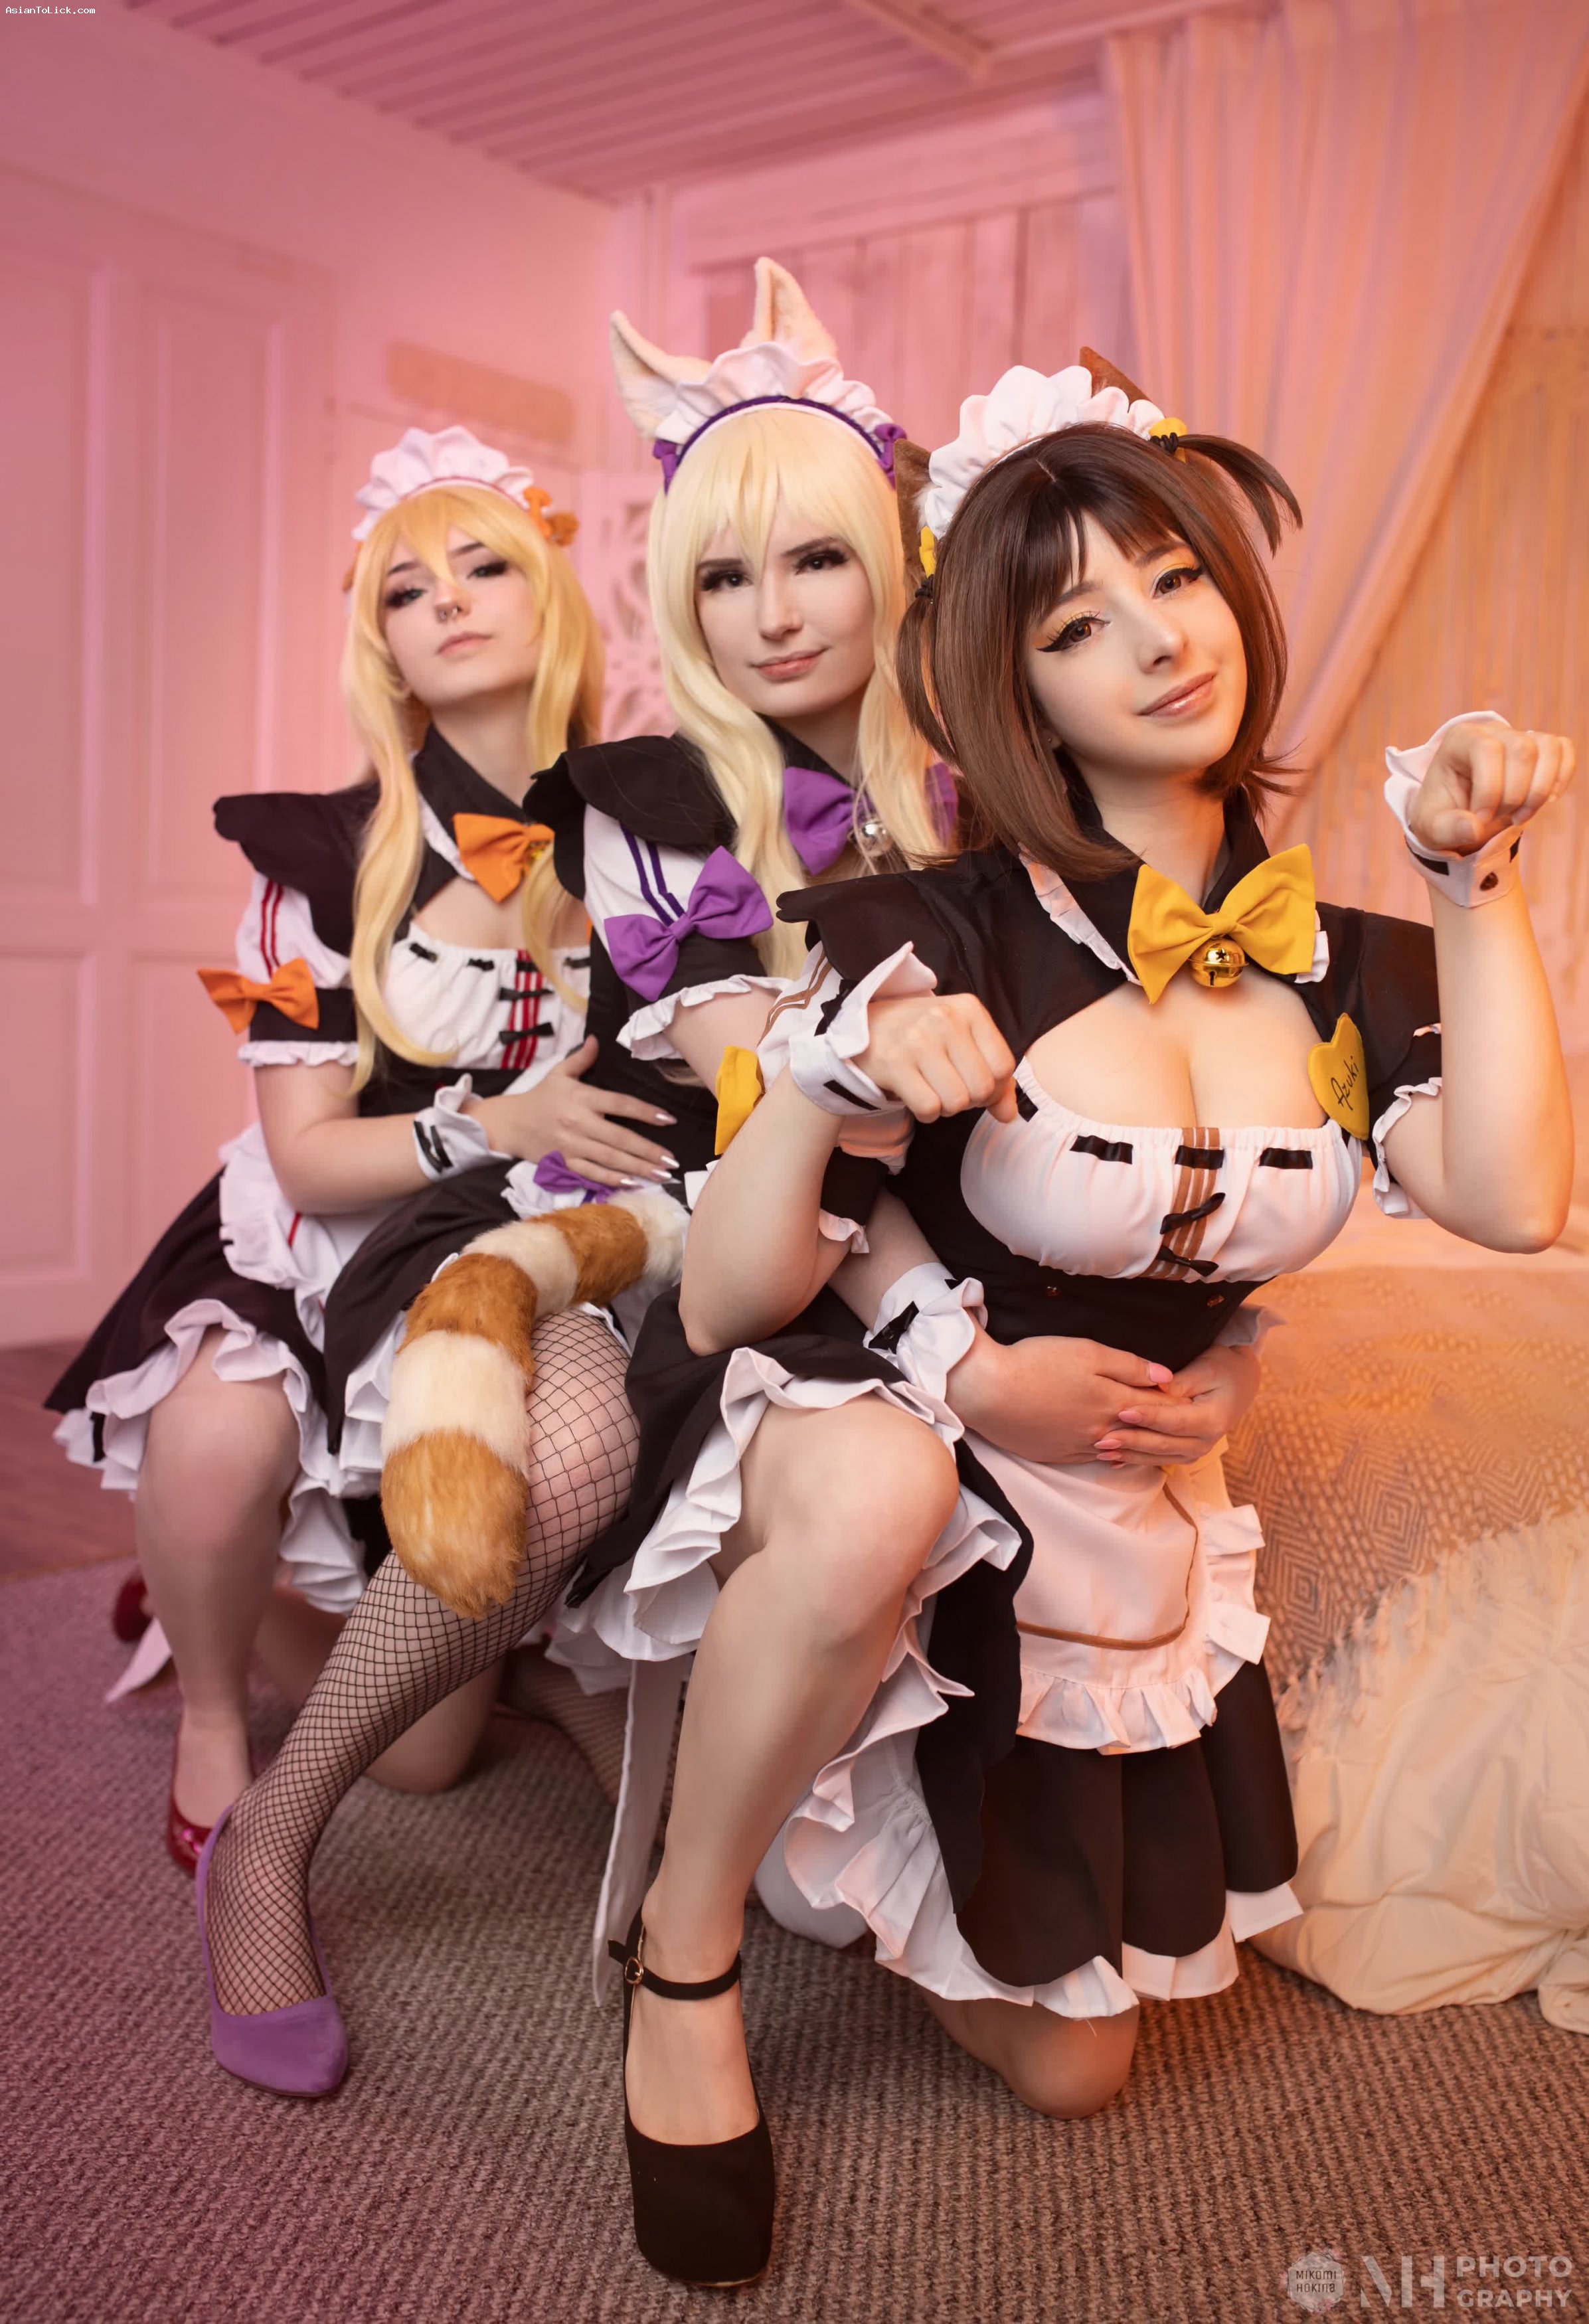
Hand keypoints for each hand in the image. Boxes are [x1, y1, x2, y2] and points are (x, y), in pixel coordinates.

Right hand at [468, 1038, 677, 1187]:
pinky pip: (592, 1173)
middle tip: (672, 1160)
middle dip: (648, 1150)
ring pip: (610, 1159)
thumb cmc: (540, 1097)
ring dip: (638, 1168)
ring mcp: (572, 1146)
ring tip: (662, 1174)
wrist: (510, 1123)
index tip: (668, 1119)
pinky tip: (634, 1183)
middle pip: (619, 1137)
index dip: (645, 1112)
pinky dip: (612, 1180)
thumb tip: (597, 1039)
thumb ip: (581, 1058)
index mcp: (581, 1098)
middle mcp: (578, 1123)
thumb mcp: (558, 1073)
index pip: (620, 1104)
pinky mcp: (565, 1163)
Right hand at [857, 993, 1017, 1122]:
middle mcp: (945, 1020)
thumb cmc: (923, 1034)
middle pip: (981, 1088)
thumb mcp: (963, 1040)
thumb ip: (994, 1076)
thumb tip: (1008, 1114)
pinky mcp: (895, 1063)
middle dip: (970, 1099)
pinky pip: (929, 1108)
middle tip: (952, 1088)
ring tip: (935, 1091)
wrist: (867, 1025)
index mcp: (969, 1009)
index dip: (995, 1087)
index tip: (975, 1083)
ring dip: (947, 1107)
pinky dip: (927, 1113)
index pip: (1004, 1066)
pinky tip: (918, 1096)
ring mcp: (919, 1041)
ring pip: (956, 1101)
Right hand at [948, 1329, 1174, 1462]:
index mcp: (1112, 1400)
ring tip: (1154, 1438)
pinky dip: (1109, 1452)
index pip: (1156, 1405)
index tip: (1193, 1398)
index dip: (1175, 1401)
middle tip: (1183, 1422)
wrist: (988, 1391)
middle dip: (1163, 1425)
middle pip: (1141, 1430)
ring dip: (1138, 1443)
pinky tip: (1112, 1448)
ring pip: (1119, 1447)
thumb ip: (1129, 1365)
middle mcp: (1101, 1429)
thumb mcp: (1086, 1351)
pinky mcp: (1057, 1454)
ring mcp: (1079, 1445)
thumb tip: (1167, 1377)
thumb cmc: (1036, 1362)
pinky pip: (1092, 1457)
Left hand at [1092, 1343, 1259, 1468]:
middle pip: (1163, 1444)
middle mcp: (1205, 1442)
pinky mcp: (1184, 1454)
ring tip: (1100, 1449)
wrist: (1238, 1383)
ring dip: (1128, 1454)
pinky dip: (1134, 1459)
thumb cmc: (1220, 1369)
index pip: (1175, 1421)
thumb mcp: (1204, 1368)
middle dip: (1131, 1441)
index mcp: (1212, 1419)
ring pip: (1157, 1457)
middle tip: (1102, 1438)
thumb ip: (1179, 1382)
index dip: (1149, 1417)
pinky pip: (1157, 1460)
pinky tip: (1112, 1460)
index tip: (1123, 1412)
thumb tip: (1156, 1387)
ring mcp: (1195, 1451)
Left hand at [1409, 723, 1575, 854]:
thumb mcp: (1433, 827)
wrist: (1458, 812)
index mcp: (1460, 740)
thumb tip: (1475, 828)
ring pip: (1547, 749)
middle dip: (1515, 794)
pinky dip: (1561, 777)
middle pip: (1522, 750)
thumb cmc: (1443, 814)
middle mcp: (1492, 731)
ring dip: (1538, 791)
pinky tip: (1546, 801)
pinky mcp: (1539, 748)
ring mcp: (1518, 736)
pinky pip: (1563, 749)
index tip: (1481, 819)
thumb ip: (1448, 828)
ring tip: (1520, 815)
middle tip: (1499, 817)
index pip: (1487, 749)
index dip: (1490, 788)